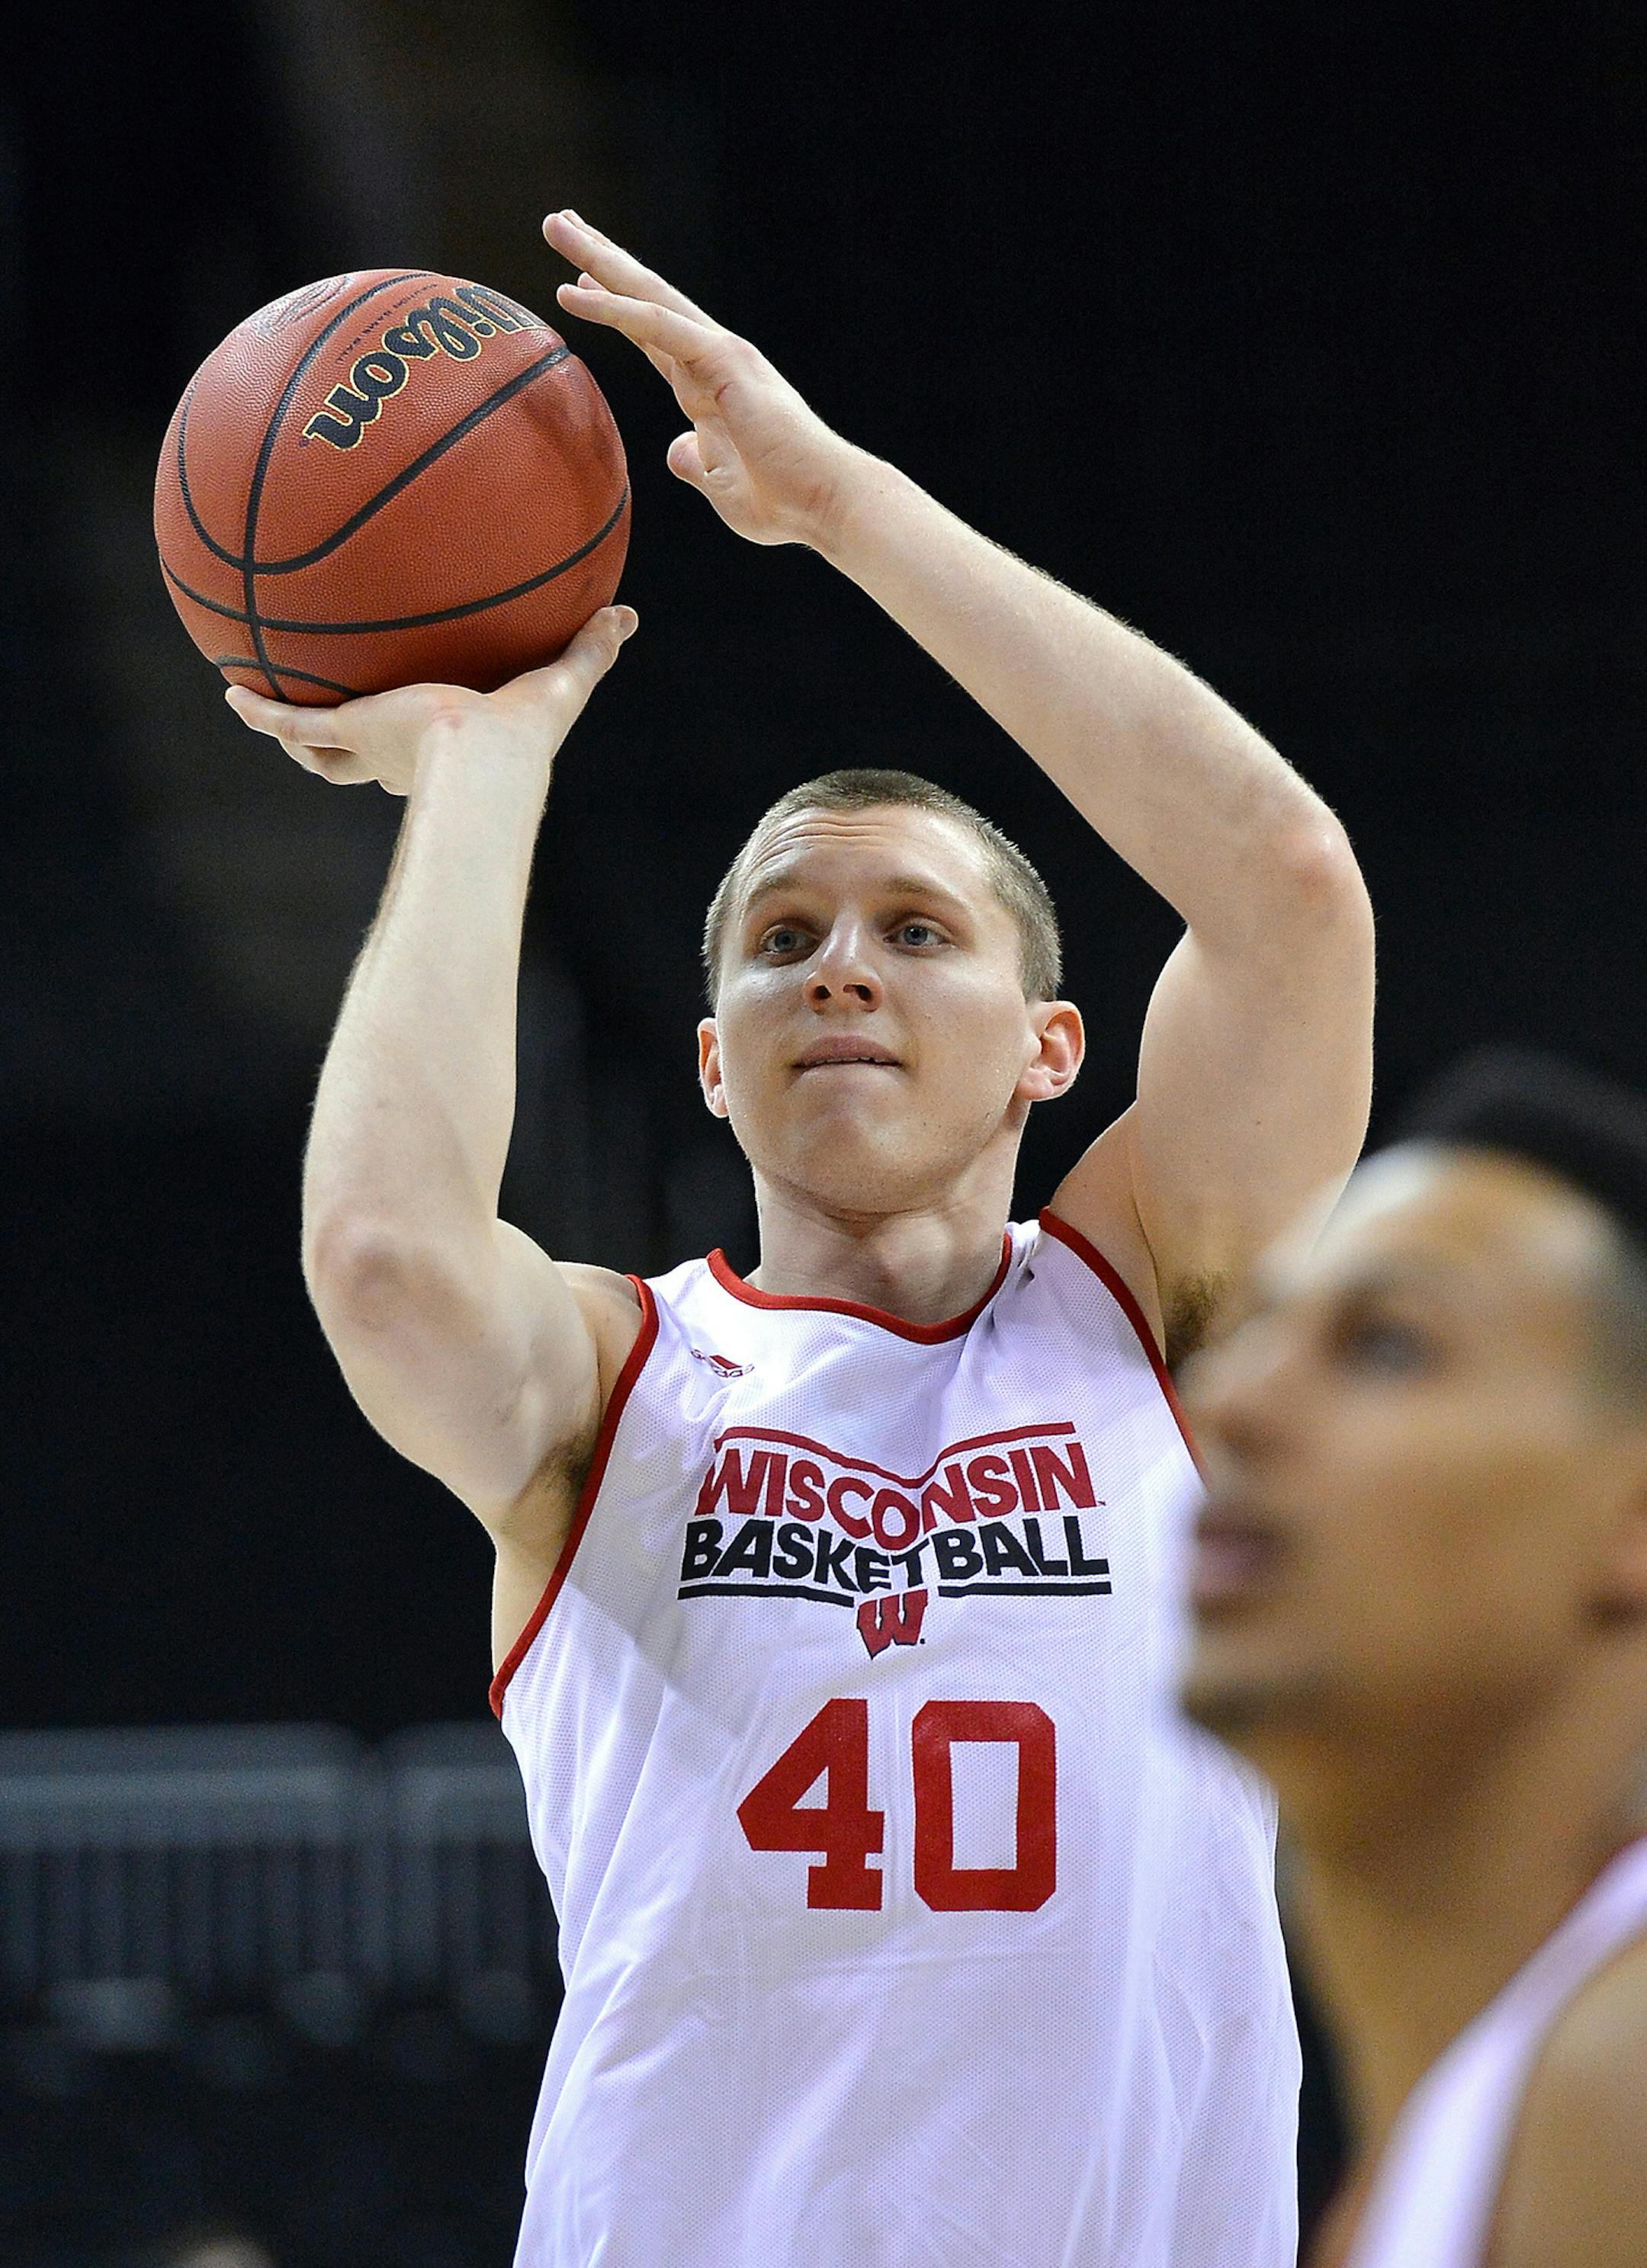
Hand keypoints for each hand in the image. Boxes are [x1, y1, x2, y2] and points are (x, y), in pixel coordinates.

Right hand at [223, 605, 636, 792]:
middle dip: (345, 743)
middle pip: (361, 757)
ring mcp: (368, 746)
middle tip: (332, 721)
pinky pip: (288, 723)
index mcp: (444, 749)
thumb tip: (627, 614)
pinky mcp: (345, 730)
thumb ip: (590, 646)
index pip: (424, 746)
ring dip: (290, 731)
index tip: (418, 718)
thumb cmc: (526, 732)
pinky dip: (259, 711)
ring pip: (317, 749)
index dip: (416, 737)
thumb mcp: (561, 677)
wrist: (485, 760)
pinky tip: (231, 692)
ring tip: (255, 703)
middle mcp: (401, 756)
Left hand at [545, 210, 862, 548]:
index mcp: (709, 385)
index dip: (615, 304)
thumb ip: (697, 463)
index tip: (580, 280)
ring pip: (647, 295)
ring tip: (557, 225)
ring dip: (599, 258)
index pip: (652, 333)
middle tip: (561, 222)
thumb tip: (678, 452)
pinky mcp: (721, 361)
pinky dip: (614, 307)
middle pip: (645, 297)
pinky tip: (573, 291)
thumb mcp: (721, 485)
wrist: (824, 503)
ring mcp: (718, 353)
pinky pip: (656, 326)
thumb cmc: (783, 502)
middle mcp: (713, 356)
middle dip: (602, 257)